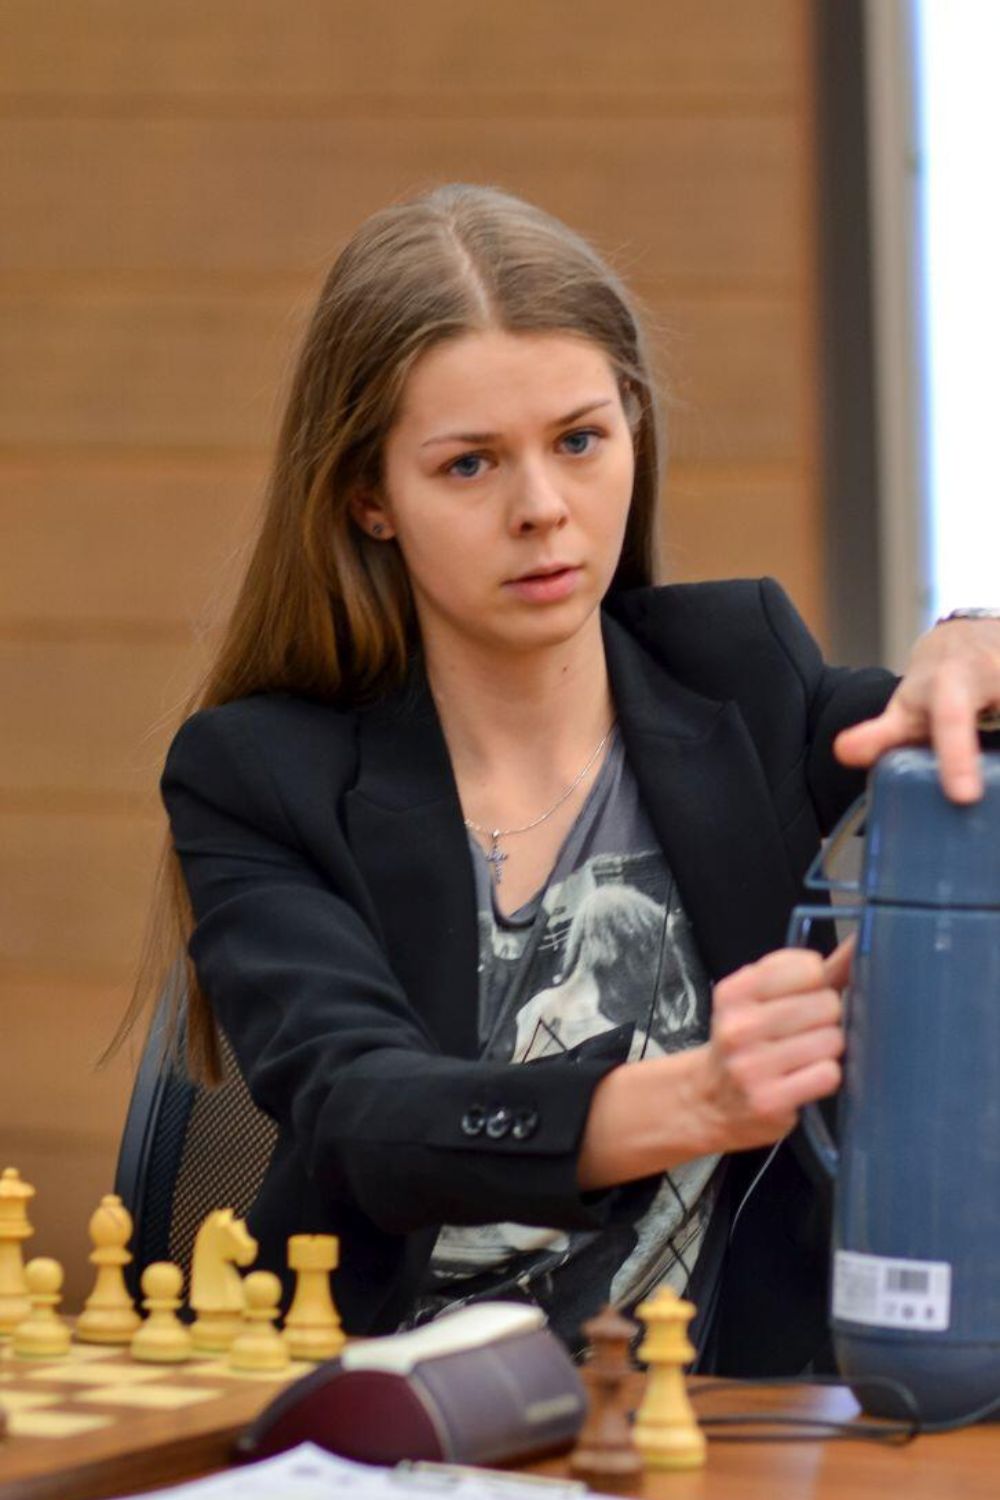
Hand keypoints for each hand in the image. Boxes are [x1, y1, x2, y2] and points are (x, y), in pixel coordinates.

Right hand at [697, 940, 850, 1153]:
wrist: (711, 1100)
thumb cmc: (748, 1041)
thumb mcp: (763, 1000)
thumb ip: (811, 971)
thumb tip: (861, 942)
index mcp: (735, 991)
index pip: (809, 967)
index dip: (818, 982)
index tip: (804, 996)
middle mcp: (738, 1025)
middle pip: (827, 1004)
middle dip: (826, 1018)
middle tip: (805, 1032)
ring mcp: (751, 1065)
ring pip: (831, 1040)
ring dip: (827, 1049)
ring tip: (805, 1056)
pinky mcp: (768, 1100)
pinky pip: (828, 1074)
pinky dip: (824, 1076)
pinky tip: (804, 1077)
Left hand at [834, 618, 999, 802]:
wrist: (974, 640)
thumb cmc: (938, 684)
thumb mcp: (910, 707)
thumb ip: (881, 734)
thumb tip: (842, 752)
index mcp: (952, 682)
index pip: (951, 718)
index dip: (956, 756)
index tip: (962, 797)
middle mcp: (991, 671)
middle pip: (974, 712)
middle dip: (964, 753)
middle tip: (968, 796)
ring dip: (998, 772)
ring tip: (991, 809)